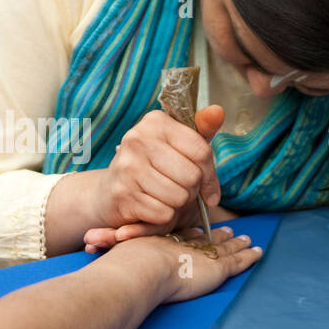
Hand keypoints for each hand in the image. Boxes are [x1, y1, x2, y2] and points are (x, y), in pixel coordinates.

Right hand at [87, 104, 223, 250]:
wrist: (111, 190)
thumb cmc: (153, 166)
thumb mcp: (179, 145)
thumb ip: (201, 129)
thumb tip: (218, 112)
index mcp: (155, 122)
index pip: (201, 151)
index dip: (211, 176)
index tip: (209, 189)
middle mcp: (137, 139)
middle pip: (191, 176)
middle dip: (191, 190)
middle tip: (179, 189)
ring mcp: (127, 166)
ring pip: (179, 197)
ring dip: (177, 204)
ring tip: (165, 196)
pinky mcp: (122, 194)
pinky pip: (163, 214)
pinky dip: (163, 216)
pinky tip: (152, 206)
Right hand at [107, 226, 262, 303]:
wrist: (142, 270)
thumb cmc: (124, 262)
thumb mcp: (113, 247)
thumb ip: (102, 241)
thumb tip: (83, 239)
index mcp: (167, 243)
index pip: (183, 235)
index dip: (193, 230)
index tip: (201, 227)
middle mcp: (187, 246)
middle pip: (208, 238)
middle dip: (219, 233)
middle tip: (230, 229)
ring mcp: (204, 257)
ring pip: (226, 248)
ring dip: (238, 242)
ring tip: (248, 239)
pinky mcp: (219, 268)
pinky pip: (240, 261)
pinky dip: (250, 256)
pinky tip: (258, 252)